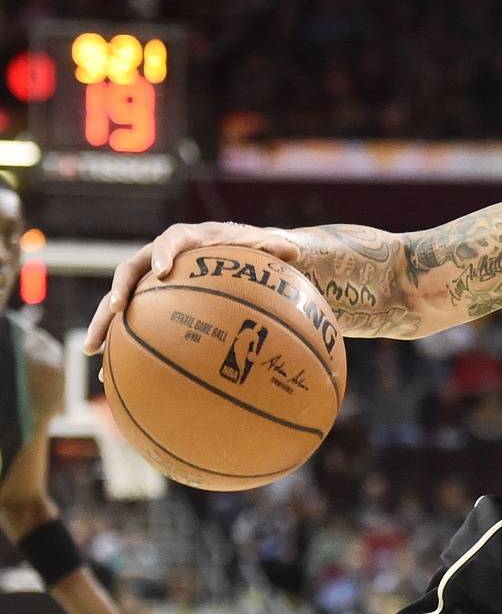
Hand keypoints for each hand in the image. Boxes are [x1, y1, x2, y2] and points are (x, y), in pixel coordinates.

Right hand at [85, 221, 300, 354]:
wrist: (235, 253)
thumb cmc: (250, 249)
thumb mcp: (263, 246)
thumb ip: (273, 247)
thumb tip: (295, 252)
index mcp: (186, 238)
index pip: (170, 241)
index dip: (164, 254)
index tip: (163, 272)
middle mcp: (159, 257)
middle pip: (129, 271)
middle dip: (118, 291)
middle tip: (113, 311)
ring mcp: (148, 281)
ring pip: (118, 299)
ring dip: (103, 323)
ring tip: (93, 350)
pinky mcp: (147, 302)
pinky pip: (129, 322)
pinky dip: (120, 346)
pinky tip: (111, 375)